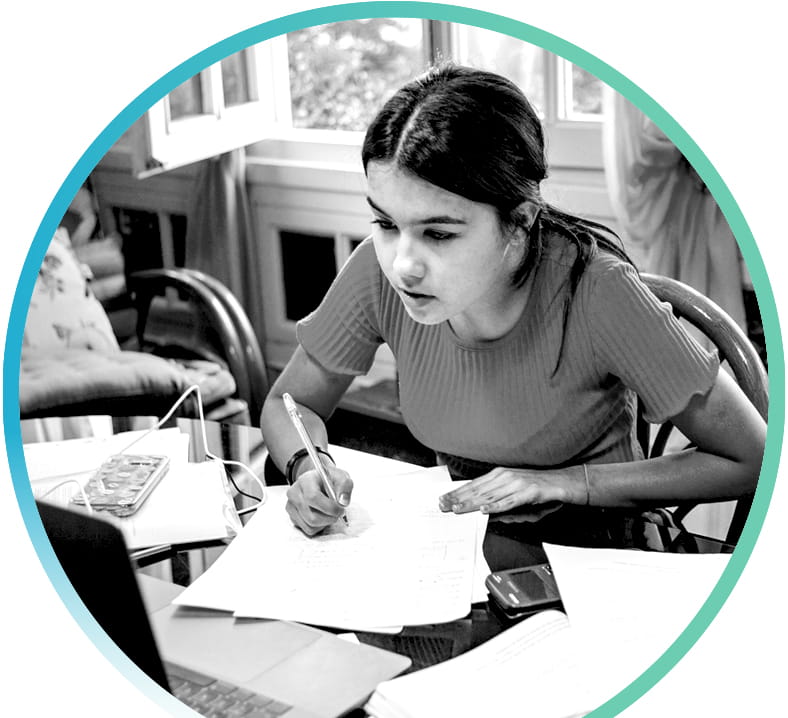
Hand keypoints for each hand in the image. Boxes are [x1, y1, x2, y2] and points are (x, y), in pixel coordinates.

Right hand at [285, 464, 352, 535]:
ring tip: (330, 513)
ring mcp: (291, 506)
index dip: (329, 507)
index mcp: (305, 480)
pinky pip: (308, 529)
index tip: (341, 509)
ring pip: (310, 526)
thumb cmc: (328, 479)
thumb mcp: (341, 476)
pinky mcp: (292, 517)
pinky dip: (319, 527)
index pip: (313, 497)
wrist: (317, 481)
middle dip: (330, 518)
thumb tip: (342, 502)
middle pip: (312, 517)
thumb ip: (345, 486)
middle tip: (338, 513)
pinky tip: (322, 516)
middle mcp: (294, 493)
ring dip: (325, 523)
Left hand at [438, 466, 582, 515]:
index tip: (444, 498)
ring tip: (457, 509)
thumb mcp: (513, 489)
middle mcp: (505, 476)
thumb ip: (497, 496)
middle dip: (458, 498)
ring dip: (472, 504)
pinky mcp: (528, 492)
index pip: (474, 484)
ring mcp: (517, 483)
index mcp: (500, 474)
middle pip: (478, 490)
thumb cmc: (538, 486)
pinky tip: (485, 510)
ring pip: (490, 496)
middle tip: (443, 505)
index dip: (458, 492)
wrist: (562, 482)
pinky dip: (496, 506)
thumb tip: (480, 507)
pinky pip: (509, 501)